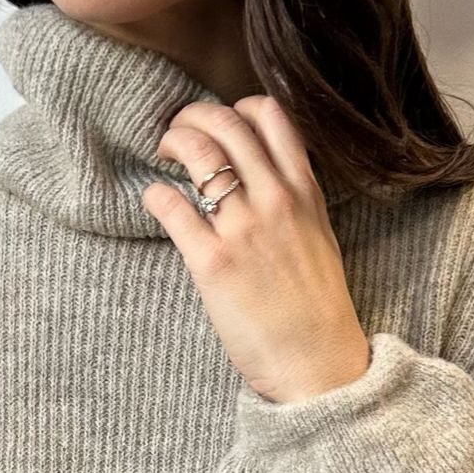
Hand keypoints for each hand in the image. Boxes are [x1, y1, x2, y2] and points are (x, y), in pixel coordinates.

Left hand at [142, 96, 372, 405]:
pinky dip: (156, 195)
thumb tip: (267, 184)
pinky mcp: (212, 263)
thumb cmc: (317, 312)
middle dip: (193, 117)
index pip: (271, 116)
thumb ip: (297, 205)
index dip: (237, 107)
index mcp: (305, 193)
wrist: (317, 364)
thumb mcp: (320, 242)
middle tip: (177, 130)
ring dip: (174, 142)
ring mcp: (244, 229)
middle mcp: (276, 200)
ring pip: (200, 153)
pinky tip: (153, 200)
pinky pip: (173, 206)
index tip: (220, 123)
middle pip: (227, 123)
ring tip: (163, 153)